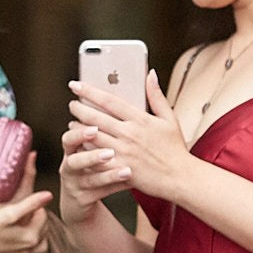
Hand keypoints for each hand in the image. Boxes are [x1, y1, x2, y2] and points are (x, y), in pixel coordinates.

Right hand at [0, 190, 51, 252]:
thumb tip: (48, 195)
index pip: (43, 217)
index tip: (28, 203)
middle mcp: (30, 250)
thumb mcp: (9, 213)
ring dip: (38, 235)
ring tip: (29, 226)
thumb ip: (30, 204)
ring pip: (40, 246)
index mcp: (31, 237)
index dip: (37, 207)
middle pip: (43, 231)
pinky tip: (22, 242)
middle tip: (29, 212)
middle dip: (39, 220)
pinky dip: (30, 249)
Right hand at [58, 121, 130, 225]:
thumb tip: (117, 104)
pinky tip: (130, 181)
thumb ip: (100, 129)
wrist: (80, 199)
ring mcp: (75, 184)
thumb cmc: (90, 165)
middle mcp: (69, 167)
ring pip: (89, 179)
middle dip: (91, 155)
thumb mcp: (88, 148)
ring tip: (126, 170)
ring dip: (107, 174)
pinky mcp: (83, 199)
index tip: (93, 127)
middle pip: (75, 160)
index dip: (78, 133)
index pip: (69, 139)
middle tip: (109, 151)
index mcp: (71, 150)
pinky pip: (100, 192)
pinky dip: (115, 186)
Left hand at [68, 70, 195, 201]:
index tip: (77, 85)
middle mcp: (129, 134)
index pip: (109, 100)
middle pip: (96, 117)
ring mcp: (123, 151)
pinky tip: (78, 147)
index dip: (89, 91)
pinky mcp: (119, 168)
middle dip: (79, 109)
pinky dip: (85, 151)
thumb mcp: (169, 119)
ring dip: (78, 129)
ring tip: (72, 124)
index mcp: (140, 119)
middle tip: (72, 104)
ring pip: (92, 137)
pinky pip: (96, 158)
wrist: (180, 177)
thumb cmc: (175, 150)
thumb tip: (150, 74)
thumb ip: (156, 96)